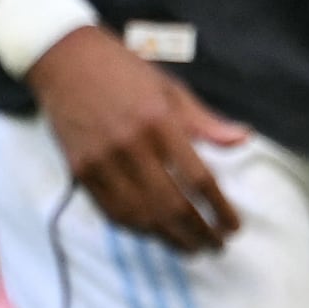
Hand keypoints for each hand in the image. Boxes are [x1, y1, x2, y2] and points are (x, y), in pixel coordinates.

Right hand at [32, 25, 244, 250]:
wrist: (64, 59)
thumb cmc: (124, 71)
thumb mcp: (170, 88)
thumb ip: (205, 121)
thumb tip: (244, 139)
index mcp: (160, 121)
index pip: (198, 178)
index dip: (219, 208)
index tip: (233, 226)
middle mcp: (132, 145)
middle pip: (172, 205)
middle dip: (199, 233)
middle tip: (216, 246)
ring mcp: (103, 161)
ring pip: (142, 216)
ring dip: (170, 239)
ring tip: (191, 248)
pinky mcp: (80, 170)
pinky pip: (112, 211)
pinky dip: (138, 229)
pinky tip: (155, 235)